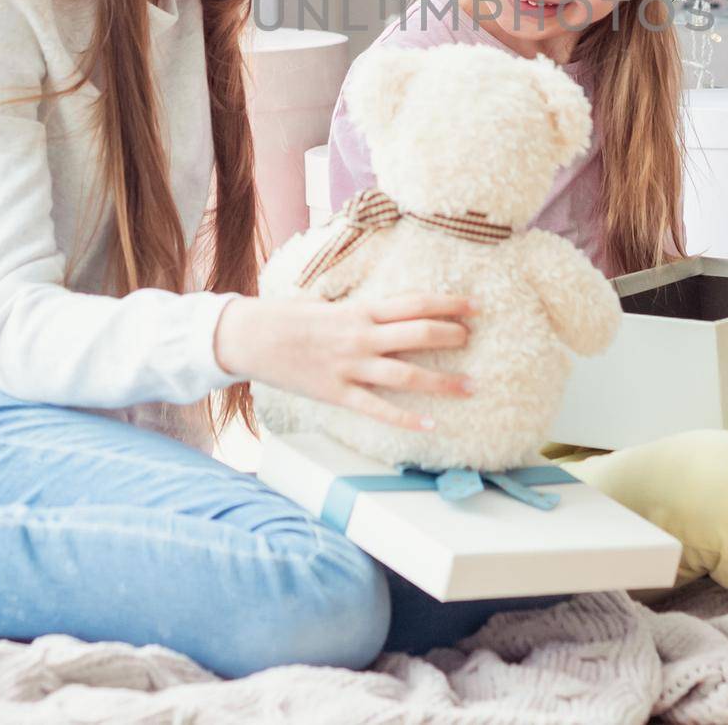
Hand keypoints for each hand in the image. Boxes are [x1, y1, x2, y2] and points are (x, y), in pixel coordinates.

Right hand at [214, 294, 477, 431]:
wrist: (251, 337)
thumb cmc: (290, 318)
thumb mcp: (330, 304)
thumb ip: (361, 311)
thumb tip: (390, 312)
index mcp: (360, 310)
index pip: (414, 302)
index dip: (448, 303)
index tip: (475, 306)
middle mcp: (361, 335)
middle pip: (418, 333)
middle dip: (451, 336)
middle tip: (473, 341)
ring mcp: (350, 366)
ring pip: (406, 373)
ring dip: (442, 381)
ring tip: (470, 386)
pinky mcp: (337, 393)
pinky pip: (378, 409)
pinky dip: (406, 418)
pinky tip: (430, 425)